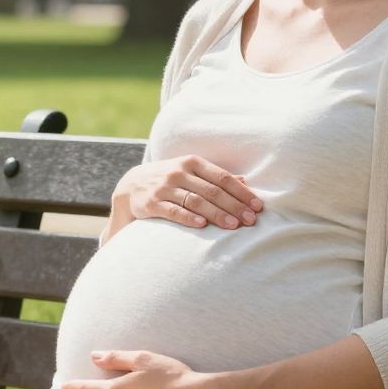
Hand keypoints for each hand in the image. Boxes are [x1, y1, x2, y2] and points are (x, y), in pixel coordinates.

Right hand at [112, 155, 261, 230]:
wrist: (130, 186)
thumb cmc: (169, 180)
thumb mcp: (190, 172)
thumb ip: (215, 177)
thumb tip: (246, 182)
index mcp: (192, 162)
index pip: (222, 177)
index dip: (241, 192)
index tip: (257, 207)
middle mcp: (178, 172)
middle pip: (212, 191)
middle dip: (234, 206)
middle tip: (251, 221)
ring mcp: (164, 187)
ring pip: (195, 201)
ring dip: (217, 214)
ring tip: (234, 226)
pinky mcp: (151, 203)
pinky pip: (173, 211)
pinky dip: (188, 218)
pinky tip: (203, 226)